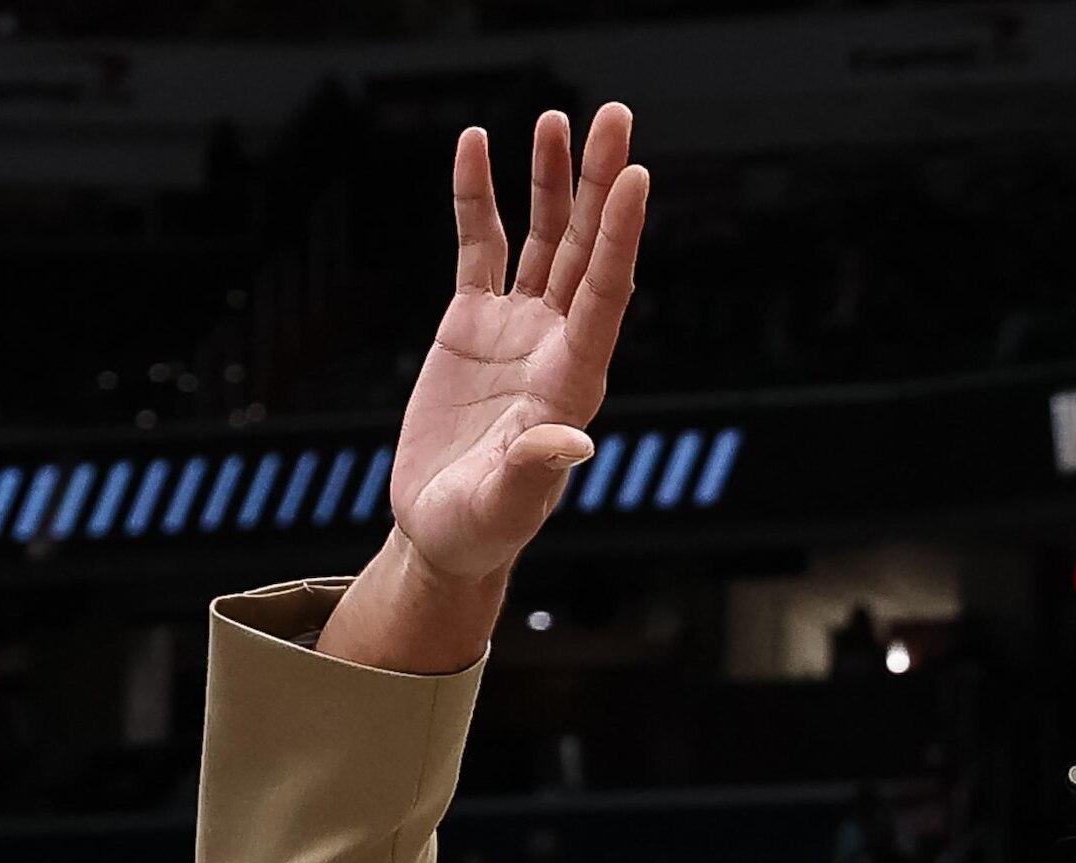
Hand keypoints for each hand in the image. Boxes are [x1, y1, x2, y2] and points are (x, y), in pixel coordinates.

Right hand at [326, 107, 649, 674]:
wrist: (441, 533)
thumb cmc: (480, 530)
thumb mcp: (503, 508)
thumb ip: (534, 472)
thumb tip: (573, 440)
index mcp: (573, 382)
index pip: (605, 294)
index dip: (620, 236)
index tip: (635, 176)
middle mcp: (555, 343)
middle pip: (585, 248)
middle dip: (597, 183)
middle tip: (612, 116)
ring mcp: (517, 328)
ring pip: (541, 238)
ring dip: (548, 180)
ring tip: (554, 119)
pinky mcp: (473, 323)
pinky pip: (479, 247)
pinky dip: (476, 198)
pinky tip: (475, 147)